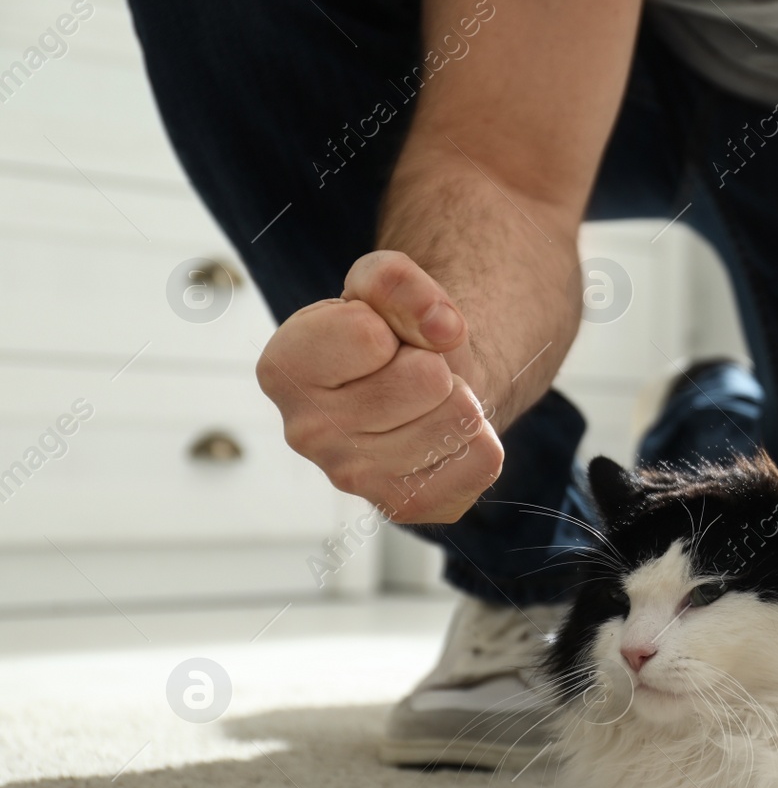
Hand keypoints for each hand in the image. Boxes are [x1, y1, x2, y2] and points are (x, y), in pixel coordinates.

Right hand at [256, 251, 504, 523]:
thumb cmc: (390, 334)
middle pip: (425, 377)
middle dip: (431, 361)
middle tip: (408, 371)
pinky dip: (479, 438)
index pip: (368, 334)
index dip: (393, 322)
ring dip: (457, 398)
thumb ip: (397, 281)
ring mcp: (356, 479)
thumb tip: (444, 329)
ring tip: (425, 403)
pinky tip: (443, 436)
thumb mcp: (381, 283)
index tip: (380, 338)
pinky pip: (483, 457)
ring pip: (459, 416)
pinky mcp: (408, 506)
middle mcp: (307, 433)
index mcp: (284, 369)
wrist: (422, 388)